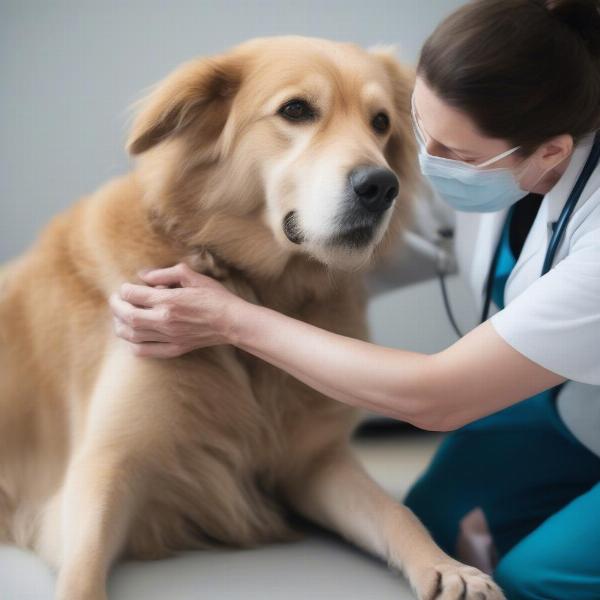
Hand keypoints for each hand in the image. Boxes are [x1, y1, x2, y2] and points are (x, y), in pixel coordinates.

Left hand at [109, 262, 241, 357]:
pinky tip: (134, 336)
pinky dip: (132, 344)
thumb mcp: (192, 276)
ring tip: (122, 317)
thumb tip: (143, 275)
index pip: (132, 294)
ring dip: (120, 324)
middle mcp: (165, 321)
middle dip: (116, 306)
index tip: (126, 287)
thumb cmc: (214, 296)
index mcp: (169, 300)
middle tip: (117, 300)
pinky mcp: (173, 349)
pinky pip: (143, 351)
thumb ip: (165, 272)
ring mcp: (168, 337)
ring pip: (131, 334)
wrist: (231, 322)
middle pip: (127, 315)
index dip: (124, 289)